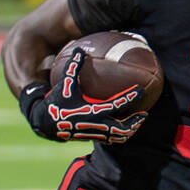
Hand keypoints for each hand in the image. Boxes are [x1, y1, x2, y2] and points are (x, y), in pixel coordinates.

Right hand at [19, 49, 146, 143]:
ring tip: (137, 123)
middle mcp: (95, 124)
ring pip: (117, 137)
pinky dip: (119, 135)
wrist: (45, 123)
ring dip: (129, 130)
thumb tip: (80, 49)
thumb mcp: (64, 83)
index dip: (130, 96)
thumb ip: (73, 66)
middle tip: (145, 114)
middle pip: (122, 128)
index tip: (141, 90)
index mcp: (92, 110)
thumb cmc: (56, 101)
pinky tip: (123, 128)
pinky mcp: (91, 138)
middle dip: (135, 122)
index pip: (117, 103)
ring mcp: (94, 133)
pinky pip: (110, 139)